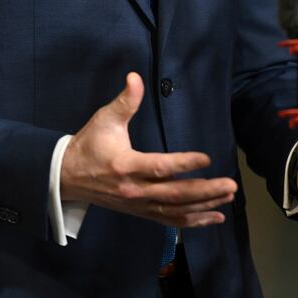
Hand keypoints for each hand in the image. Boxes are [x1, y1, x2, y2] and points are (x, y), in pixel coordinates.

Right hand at [61, 72, 236, 227]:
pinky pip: (170, 220)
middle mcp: (134, 190)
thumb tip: (135, 77)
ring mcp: (138, 205)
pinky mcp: (141, 212)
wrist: (67, 177)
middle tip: (230, 185)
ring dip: (204, 205)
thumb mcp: (105, 119)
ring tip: (228, 197)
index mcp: (126, 165)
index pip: (159, 167)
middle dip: (205, 191)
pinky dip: (194, 221)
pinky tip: (215, 216)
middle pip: (174, 194)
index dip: (184, 163)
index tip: (206, 158)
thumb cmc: (90, 144)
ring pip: (176, 210)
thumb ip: (124, 101)